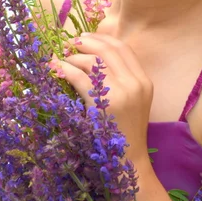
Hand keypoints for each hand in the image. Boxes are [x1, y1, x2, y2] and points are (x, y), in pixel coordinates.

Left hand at [56, 33, 153, 164]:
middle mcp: (136, 82)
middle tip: (71, 42)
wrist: (129, 163)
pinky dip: (65, 70)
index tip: (88, 37)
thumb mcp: (132, 103)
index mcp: (144, 81)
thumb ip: (121, 82)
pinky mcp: (104, 103)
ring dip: (75, 57)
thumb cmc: (125, 135)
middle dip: (88, 41)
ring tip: (63, 60)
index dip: (104, 39)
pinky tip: (56, 69)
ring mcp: (122, 92)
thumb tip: (94, 61)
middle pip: (109, 49)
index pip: (124, 49)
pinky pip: (80, 78)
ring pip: (94, 61)